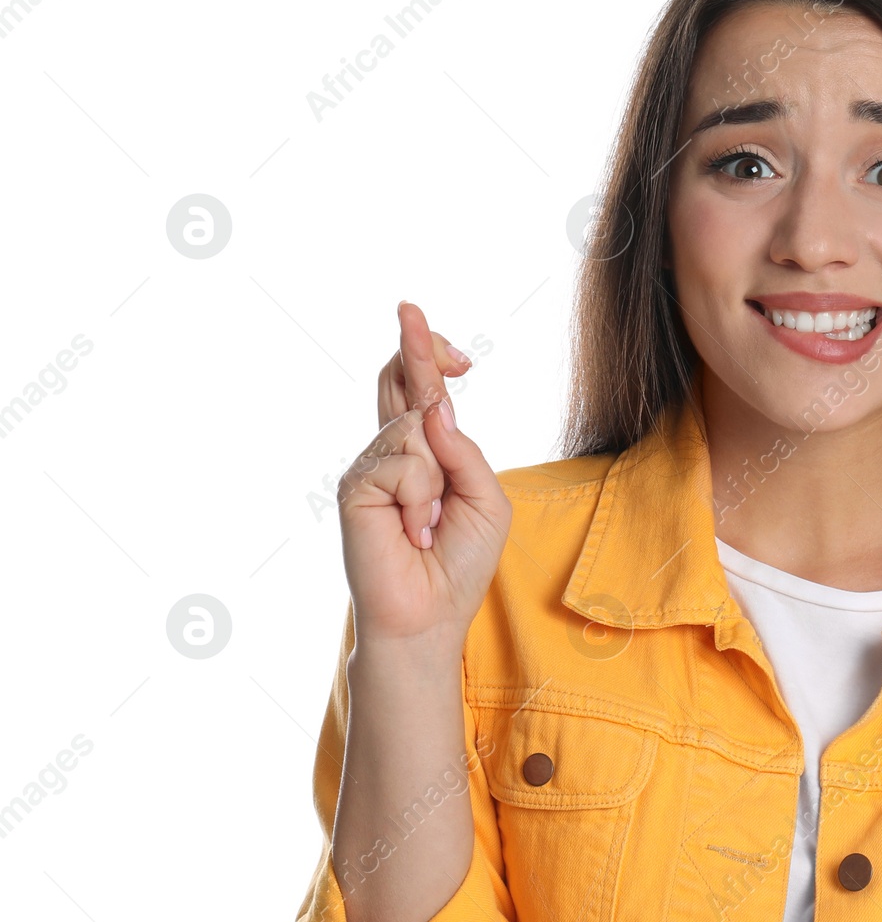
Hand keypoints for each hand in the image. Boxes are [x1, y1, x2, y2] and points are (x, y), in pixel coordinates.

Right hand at [337, 301, 512, 647]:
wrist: (430, 615)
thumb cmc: (460, 562)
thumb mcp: (486, 500)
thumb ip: (464, 451)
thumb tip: (433, 408)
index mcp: (425, 452)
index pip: (419, 390)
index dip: (428, 355)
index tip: (454, 346)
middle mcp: (392, 452)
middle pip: (400, 379)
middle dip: (415, 343)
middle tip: (409, 306)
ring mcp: (370, 466)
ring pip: (414, 429)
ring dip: (436, 480)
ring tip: (428, 524)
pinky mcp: (356, 486)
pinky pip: (404, 462)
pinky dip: (420, 497)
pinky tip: (411, 530)